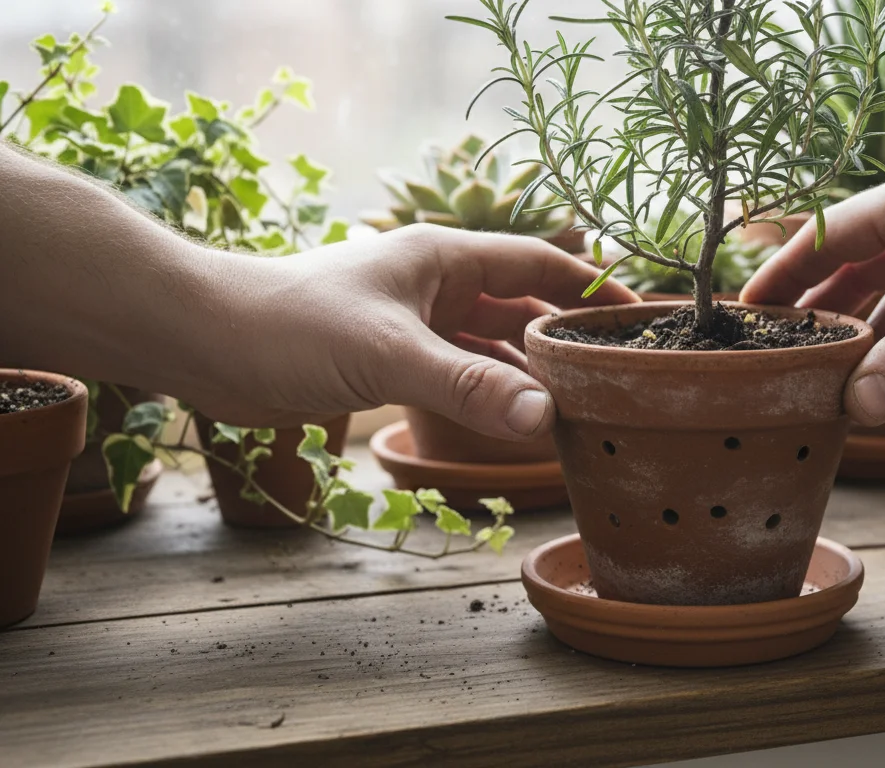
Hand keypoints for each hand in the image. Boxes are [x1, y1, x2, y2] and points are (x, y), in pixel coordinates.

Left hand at [186, 224, 636, 436]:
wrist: (205, 343)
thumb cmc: (289, 325)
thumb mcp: (389, 355)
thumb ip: (468, 387)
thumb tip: (544, 418)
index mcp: (443, 259)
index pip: (537, 264)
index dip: (590, 287)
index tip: (639, 317)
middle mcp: (435, 287)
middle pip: (521, 309)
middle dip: (566, 339)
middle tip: (617, 376)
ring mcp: (415, 325)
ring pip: (491, 348)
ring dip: (529, 375)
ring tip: (580, 408)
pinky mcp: (390, 361)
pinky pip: (459, 377)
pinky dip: (489, 397)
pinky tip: (515, 424)